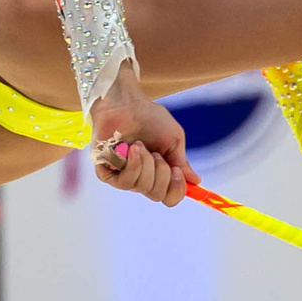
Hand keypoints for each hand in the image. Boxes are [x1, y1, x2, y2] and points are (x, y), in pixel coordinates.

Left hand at [89, 72, 192, 206]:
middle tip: (157, 153)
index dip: (176, 190)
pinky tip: (130, 149)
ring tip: (140, 145)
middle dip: (161, 173)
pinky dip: (132, 164)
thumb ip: (181, 161)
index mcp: (158, 172)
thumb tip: (195, 181)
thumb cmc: (149, 117)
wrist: (126, 103)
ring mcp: (123, 175)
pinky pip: (123, 182)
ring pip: (141, 187)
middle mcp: (141, 177)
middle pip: (157, 195)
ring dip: (146, 165)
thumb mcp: (173, 139)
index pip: (169, 197)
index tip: (178, 172)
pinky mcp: (106, 172)